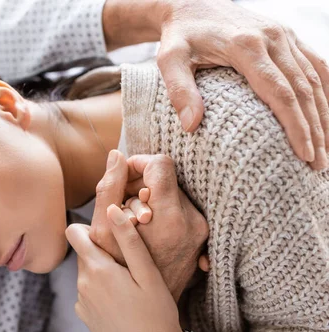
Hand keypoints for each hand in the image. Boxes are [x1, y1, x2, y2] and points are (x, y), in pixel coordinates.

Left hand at [66, 212, 186, 331]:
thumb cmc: (157, 312)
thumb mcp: (148, 273)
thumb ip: (128, 239)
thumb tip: (111, 209)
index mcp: (97, 269)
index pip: (74, 233)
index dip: (90, 227)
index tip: (108, 231)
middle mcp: (82, 284)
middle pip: (83, 253)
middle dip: (101, 251)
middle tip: (128, 261)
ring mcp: (81, 302)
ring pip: (86, 273)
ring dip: (101, 272)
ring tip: (128, 284)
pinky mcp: (84, 316)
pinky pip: (87, 292)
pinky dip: (100, 291)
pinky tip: (122, 302)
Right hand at [90, 151, 207, 300]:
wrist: (147, 318)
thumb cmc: (119, 273)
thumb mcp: (104, 230)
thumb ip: (109, 187)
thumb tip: (117, 155)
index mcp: (170, 217)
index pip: (160, 164)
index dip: (138, 164)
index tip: (123, 176)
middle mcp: (192, 222)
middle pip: (165, 177)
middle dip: (139, 184)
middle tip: (124, 203)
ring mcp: (199, 231)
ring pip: (171, 192)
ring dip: (148, 198)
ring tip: (133, 219)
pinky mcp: (201, 238)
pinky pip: (178, 208)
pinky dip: (159, 210)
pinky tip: (146, 227)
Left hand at [104, 0, 328, 168]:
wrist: (190, 3)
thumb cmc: (178, 36)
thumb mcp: (169, 60)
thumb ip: (179, 90)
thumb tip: (191, 126)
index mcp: (246, 45)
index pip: (280, 92)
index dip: (295, 125)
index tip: (304, 154)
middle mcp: (273, 37)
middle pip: (304, 89)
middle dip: (315, 129)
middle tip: (317, 165)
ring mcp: (284, 34)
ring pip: (315, 78)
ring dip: (324, 115)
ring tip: (325, 151)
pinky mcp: (287, 35)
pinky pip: (315, 65)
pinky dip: (326, 92)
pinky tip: (326, 118)